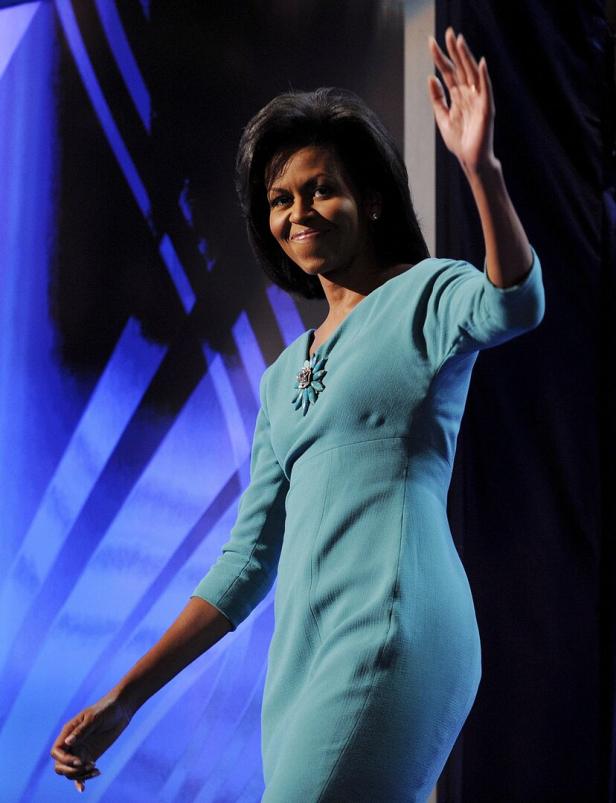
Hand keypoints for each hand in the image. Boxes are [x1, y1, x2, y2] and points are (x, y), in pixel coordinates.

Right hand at [50, 693, 131, 792]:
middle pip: (59, 765)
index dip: (64, 759)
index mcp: (68, 732)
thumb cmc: (106, 709)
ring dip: (79, 775)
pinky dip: (80, 781)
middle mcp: (71, 743)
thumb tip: (68, 742)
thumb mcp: (94, 718)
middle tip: (88, 766)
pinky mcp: (89, 757)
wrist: (120, 710)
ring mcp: (79, 751)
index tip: (79, 761)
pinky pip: (80, 773)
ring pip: (69, 772)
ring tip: (96, 770)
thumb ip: (81, 730)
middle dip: (70, 770)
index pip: (56, 751)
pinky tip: (83, 788)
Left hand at [427, 27, 495, 173]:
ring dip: (467, 57)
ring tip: (460, 41)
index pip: (448, 72)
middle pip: (460, 68)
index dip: (440, 58)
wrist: (471, 160)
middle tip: (447, 32)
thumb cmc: (460, 142)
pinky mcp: (487, 108)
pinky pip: (486, 89)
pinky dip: (484, 76)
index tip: (431, 42)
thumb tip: (430, 78)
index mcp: (458, 96)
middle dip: (454, 51)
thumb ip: (437, 99)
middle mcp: (469, 94)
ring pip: (472, 74)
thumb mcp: (442, 118)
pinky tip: (481, 63)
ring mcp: (479, 100)